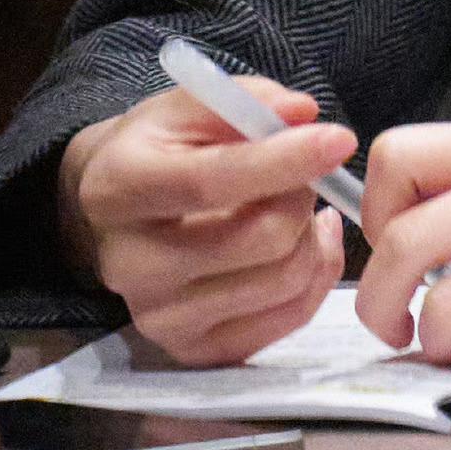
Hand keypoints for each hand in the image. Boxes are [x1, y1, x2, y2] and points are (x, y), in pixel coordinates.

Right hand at [56, 76, 357, 365]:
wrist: (111, 215)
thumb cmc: (160, 149)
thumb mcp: (188, 106)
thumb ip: (245, 98)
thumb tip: (303, 112)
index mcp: (119, 189)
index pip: (211, 182)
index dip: (283, 161)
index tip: (338, 139)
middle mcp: (130, 264)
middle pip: (259, 238)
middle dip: (302, 195)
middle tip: (307, 174)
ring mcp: (159, 317)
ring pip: (283, 279)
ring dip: (311, 234)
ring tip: (298, 206)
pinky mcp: (192, 350)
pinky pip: (289, 318)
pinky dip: (316, 274)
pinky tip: (303, 242)